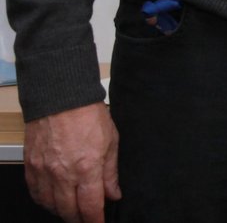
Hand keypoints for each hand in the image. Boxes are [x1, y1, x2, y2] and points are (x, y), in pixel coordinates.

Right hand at [24, 103, 120, 222]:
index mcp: (87, 168)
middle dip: (79, 219)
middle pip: (68, 211)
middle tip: (86, 218)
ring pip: (50, 205)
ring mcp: (44, 172)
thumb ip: (110, 172)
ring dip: (62, 211)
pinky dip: (44, 201)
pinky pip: (36, 193)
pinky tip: (52, 199)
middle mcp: (63, 174)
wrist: (61, 98)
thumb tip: (114, 193)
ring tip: (71, 210)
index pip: (91, 206)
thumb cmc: (88, 115)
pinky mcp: (31, 166)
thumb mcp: (111, 142)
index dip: (95, 220)